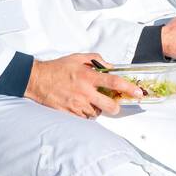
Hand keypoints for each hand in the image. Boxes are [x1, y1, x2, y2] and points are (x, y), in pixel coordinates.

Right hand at [25, 53, 142, 118]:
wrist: (37, 80)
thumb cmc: (57, 68)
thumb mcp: (77, 57)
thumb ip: (96, 60)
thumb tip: (110, 66)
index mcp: (88, 76)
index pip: (113, 82)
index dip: (128, 88)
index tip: (138, 92)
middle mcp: (84, 92)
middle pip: (110, 106)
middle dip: (115, 106)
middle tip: (114, 103)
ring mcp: (77, 104)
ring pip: (98, 114)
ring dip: (99, 109)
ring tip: (92, 101)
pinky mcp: (70, 112)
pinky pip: (85, 118)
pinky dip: (87, 113)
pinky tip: (83, 106)